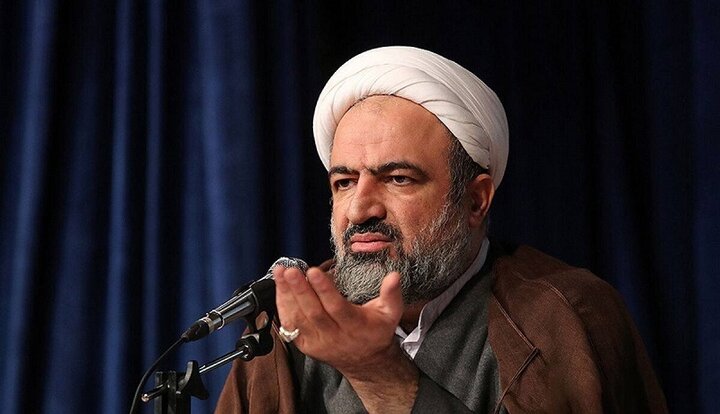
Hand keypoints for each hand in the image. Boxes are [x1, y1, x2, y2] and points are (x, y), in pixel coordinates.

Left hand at [274, 266, 418, 412]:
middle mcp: (334, 335)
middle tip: (291, 271)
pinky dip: (283, 307)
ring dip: (287, 295)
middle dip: (300, 290)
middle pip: (314, 312)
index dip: (324, 289)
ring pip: (299, 318)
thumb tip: (394, 276)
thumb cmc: (376, 332)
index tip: (314, 271)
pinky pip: (291, 326)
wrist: (366, 362)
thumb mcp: (390, 314)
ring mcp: (317, 342)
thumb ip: (392, 294)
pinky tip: (279, 289)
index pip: (337, 307)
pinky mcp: (305, 345)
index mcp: (355, 326)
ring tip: (280, 274)